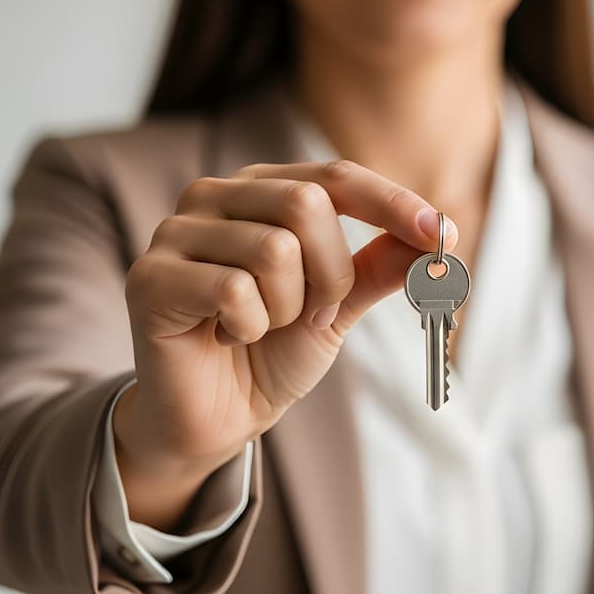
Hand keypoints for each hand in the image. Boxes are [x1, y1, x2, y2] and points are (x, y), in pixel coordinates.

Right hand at [114, 160, 455, 528]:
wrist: (216, 418)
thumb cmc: (273, 352)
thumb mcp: (340, 306)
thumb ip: (380, 266)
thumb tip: (441, 234)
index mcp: (261, 190)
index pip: (335, 176)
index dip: (392, 203)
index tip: (443, 234)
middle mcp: (213, 196)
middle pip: (306, 204)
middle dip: (331, 274)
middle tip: (314, 314)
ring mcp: (175, 233)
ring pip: (273, 248)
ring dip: (288, 307)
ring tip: (263, 326)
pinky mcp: (150, 279)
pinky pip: (234, 290)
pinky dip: (249, 326)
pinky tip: (227, 336)